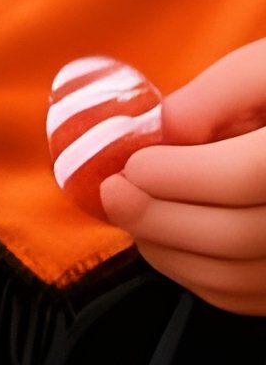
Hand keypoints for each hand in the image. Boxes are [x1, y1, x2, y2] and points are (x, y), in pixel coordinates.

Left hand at [99, 39, 265, 314]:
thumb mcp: (262, 68)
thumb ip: (215, 93)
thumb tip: (167, 130)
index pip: (248, 176)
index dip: (182, 175)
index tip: (135, 163)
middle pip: (236, 235)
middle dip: (157, 215)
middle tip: (113, 190)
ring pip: (232, 275)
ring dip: (164, 246)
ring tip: (131, 209)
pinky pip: (237, 296)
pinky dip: (187, 270)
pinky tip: (161, 234)